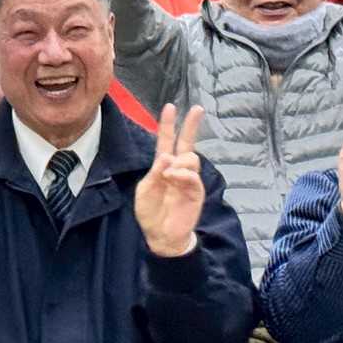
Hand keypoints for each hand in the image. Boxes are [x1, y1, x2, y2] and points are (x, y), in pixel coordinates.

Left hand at [133, 104, 205, 256]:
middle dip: (192, 125)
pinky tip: (173, 178)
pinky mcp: (196, 191)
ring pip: (191, 158)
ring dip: (179, 161)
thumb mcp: (145, 191)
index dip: (168, 124)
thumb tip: (167, 157)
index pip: (166, 141)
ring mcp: (188, 180)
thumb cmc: (150, 213)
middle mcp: (177, 169)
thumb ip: (154, 173)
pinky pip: (192, 176)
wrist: (161, 235)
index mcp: (162, 166)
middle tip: (198, 109)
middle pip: (187, 143)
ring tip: (168, 175)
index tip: (170, 107)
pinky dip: (182, 174)